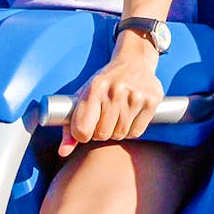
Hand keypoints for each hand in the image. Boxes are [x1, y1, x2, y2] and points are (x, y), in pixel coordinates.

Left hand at [59, 31, 163, 155]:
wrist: (134, 61)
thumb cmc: (104, 82)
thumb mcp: (84, 96)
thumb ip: (70, 126)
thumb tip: (63, 152)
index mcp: (95, 87)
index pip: (82, 130)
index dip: (82, 135)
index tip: (86, 128)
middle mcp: (116, 91)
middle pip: (102, 134)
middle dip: (100, 132)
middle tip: (103, 119)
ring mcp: (135, 96)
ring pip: (120, 134)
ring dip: (116, 131)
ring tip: (117, 115)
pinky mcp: (151, 101)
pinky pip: (136, 133)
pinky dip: (131, 130)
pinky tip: (130, 115)